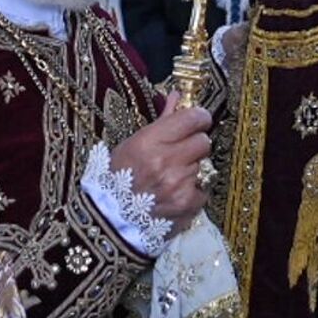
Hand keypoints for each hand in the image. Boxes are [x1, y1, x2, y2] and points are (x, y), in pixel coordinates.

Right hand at [109, 98, 212, 233]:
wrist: (113, 219)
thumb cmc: (118, 180)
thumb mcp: (132, 145)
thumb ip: (161, 121)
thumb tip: (177, 98)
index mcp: (149, 142)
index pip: (191, 118)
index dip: (198, 117)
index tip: (197, 120)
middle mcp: (166, 162)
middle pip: (203, 141)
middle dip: (195, 144)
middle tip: (182, 152)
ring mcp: (179, 185)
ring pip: (204, 165)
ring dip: (192, 168)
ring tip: (172, 176)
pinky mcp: (188, 204)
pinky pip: (204, 188)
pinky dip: (193, 190)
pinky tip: (176, 193)